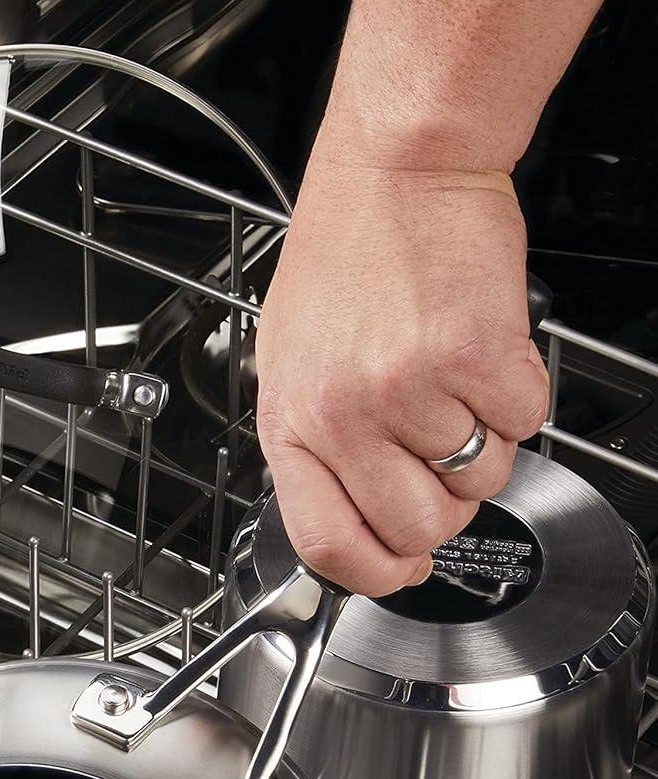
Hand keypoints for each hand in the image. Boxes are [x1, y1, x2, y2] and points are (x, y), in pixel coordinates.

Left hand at [254, 161, 549, 593]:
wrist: (395, 170)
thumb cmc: (343, 258)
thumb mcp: (290, 363)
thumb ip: (316, 444)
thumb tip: (354, 521)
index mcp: (290, 424)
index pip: (325, 544)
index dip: (373, 574)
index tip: (398, 570)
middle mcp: (343, 414)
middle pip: (417, 528)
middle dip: (445, 508)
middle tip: (440, 461)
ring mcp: (407, 389)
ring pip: (479, 479)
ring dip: (483, 445)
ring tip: (453, 385)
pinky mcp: (473, 356)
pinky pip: (523, 423)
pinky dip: (518, 399)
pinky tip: (482, 356)